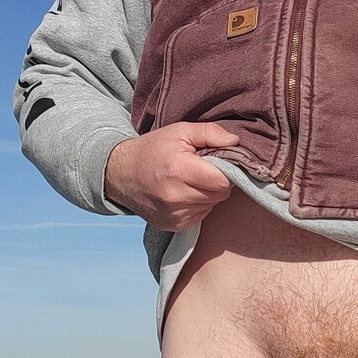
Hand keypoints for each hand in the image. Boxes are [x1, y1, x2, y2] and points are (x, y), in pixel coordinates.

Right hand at [104, 121, 238, 230]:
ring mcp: (173, 214)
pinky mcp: (173, 225)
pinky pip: (201, 215)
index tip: (218, 162)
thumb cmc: (153, 150)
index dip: (226, 170)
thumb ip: (210, 133)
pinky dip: (198, 204)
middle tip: (203, 169)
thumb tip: (236, 143)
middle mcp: (175, 197)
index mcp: (179, 170)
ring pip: (212, 205)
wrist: (121, 174)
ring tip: (191, 179)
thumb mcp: (180, 132)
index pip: (223, 180)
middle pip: (220, 194)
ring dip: (208, 193)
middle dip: (217, 181)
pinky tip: (185, 192)